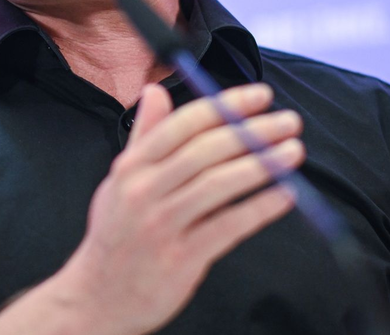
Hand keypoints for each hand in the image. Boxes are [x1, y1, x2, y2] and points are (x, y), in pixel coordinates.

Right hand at [52, 82, 303, 334]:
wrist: (97, 298)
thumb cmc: (116, 235)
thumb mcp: (118, 180)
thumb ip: (143, 135)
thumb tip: (156, 91)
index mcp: (132, 167)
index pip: (184, 124)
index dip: (226, 105)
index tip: (260, 95)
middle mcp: (144, 191)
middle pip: (206, 151)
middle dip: (253, 131)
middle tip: (289, 122)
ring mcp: (162, 225)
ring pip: (219, 185)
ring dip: (262, 165)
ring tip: (293, 152)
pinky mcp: (181, 259)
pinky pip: (228, 226)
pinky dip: (259, 208)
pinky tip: (285, 194)